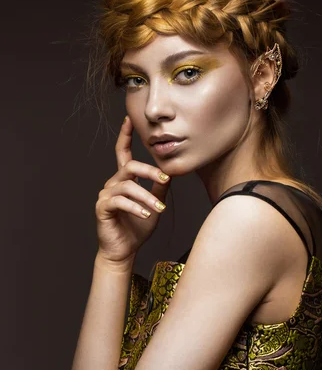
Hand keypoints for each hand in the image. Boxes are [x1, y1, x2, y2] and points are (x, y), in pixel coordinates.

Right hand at [95, 116, 170, 265]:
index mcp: (124, 180)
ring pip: (128, 186)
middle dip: (149, 171)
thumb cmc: (137, 228)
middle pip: (130, 166)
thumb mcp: (154, 205)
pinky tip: (146, 215)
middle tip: (165, 180)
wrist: (123, 250)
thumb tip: (172, 173)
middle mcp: (113, 183)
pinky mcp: (103, 208)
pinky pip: (120, 202)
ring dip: (147, 197)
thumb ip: (159, 188)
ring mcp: (106, 195)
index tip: (129, 119)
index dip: (125, 136)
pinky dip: (135, 208)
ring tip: (159, 209)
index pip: (123, 153)